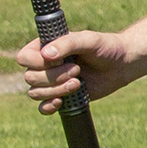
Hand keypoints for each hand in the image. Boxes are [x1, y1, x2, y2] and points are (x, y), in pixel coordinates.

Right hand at [17, 30, 146, 111]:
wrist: (122, 65)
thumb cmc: (106, 47)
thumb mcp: (89, 40)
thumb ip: (68, 44)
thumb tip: (46, 54)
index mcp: (46, 47)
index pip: (24, 57)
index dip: (39, 62)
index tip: (62, 60)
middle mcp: (44, 65)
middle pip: (30, 77)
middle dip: (54, 77)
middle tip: (77, 70)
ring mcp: (51, 82)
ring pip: (35, 93)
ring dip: (56, 90)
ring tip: (78, 83)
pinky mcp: (60, 96)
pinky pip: (42, 107)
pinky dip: (48, 106)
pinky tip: (61, 101)